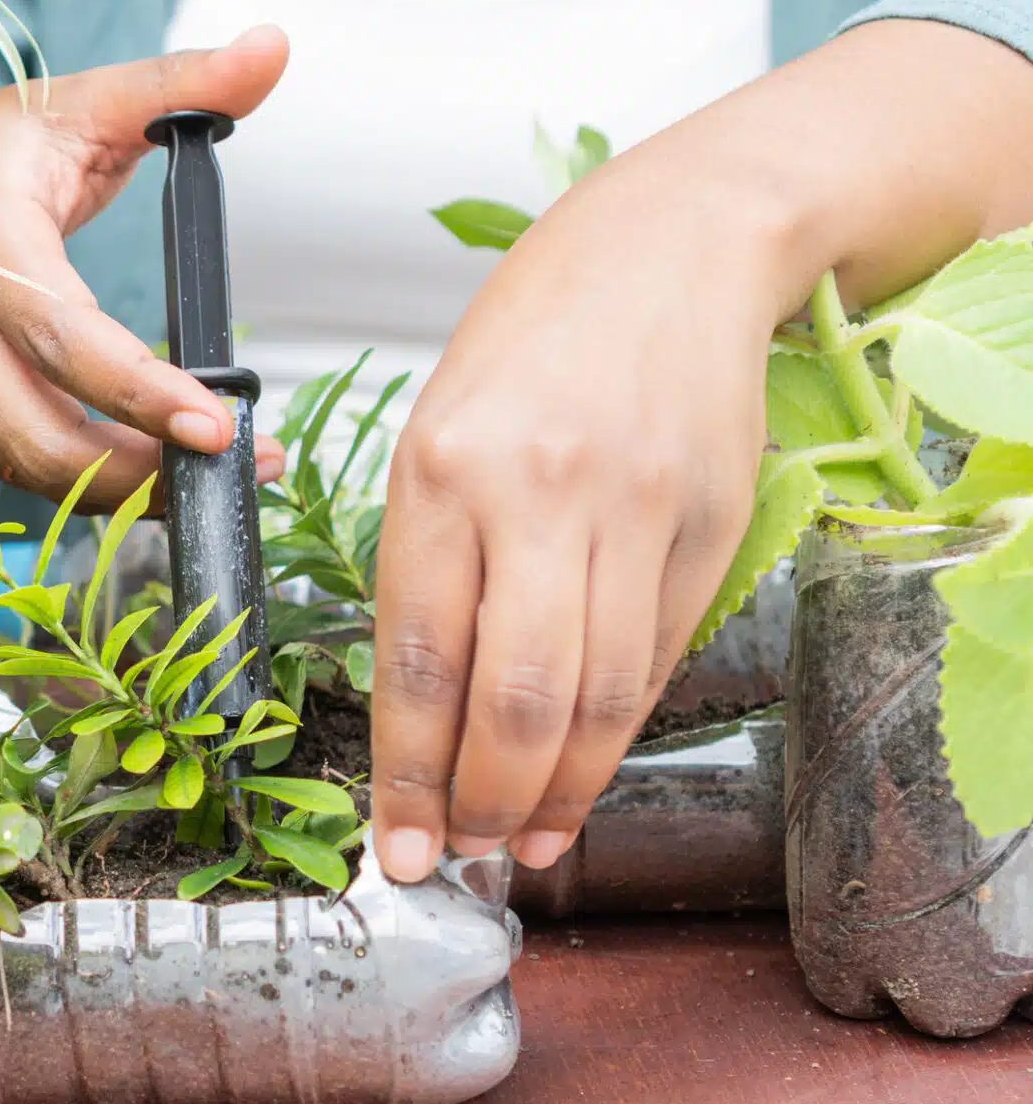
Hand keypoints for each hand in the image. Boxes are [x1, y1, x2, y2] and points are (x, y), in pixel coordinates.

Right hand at [0, 25, 291, 507]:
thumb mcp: (79, 101)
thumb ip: (181, 82)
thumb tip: (272, 49)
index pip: (59, 332)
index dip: (136, 391)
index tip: (218, 425)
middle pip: (38, 431)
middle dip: (140, 472)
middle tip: (238, 465)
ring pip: (24, 465)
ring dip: (120, 490)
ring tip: (208, 475)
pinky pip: (8, 468)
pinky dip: (79, 484)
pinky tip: (145, 472)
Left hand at [367, 154, 776, 881]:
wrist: (675, 249)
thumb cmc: (534, 337)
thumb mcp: (438, 428)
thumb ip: (430, 562)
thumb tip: (423, 707)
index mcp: (441, 470)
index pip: (417, 658)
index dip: (407, 774)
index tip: (395, 845)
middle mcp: (538, 496)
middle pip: (513, 700)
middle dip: (483, 803)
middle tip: (461, 854)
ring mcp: (634, 515)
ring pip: (594, 699)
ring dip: (556, 791)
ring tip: (524, 839)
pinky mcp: (708, 531)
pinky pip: (654, 663)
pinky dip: (614, 735)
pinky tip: (583, 774)